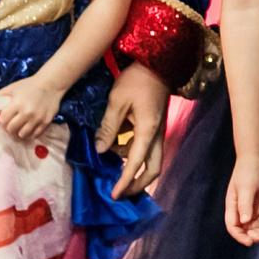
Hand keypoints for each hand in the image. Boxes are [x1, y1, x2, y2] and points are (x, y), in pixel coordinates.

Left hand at [0, 75, 64, 141]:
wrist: (51, 84)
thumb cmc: (28, 86)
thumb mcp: (11, 88)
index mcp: (17, 103)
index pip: (3, 120)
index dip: (3, 118)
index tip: (5, 116)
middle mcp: (28, 112)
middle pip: (11, 129)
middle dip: (9, 126)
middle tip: (12, 121)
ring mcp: (37, 119)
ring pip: (22, 134)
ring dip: (19, 131)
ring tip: (20, 125)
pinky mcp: (46, 123)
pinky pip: (34, 135)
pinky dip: (30, 133)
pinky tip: (28, 127)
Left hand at [100, 63, 170, 198]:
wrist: (157, 64)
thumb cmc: (137, 80)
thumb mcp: (117, 101)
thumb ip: (108, 127)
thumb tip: (100, 151)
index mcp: (148, 131)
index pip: (136, 164)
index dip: (124, 182)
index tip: (114, 195)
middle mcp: (157, 135)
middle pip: (153, 169)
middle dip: (137, 184)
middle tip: (120, 192)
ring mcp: (158, 131)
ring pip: (151, 159)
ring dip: (133, 167)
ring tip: (111, 164)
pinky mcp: (155, 125)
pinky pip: (146, 147)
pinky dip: (133, 152)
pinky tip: (116, 145)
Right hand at [224, 152, 258, 245]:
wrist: (257, 157)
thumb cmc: (248, 170)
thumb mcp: (246, 187)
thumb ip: (245, 205)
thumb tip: (245, 222)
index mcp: (232, 205)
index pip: (232, 226)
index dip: (239, 236)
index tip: (249, 242)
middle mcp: (240, 209)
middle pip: (244, 229)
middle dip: (254, 235)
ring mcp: (249, 207)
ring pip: (254, 226)